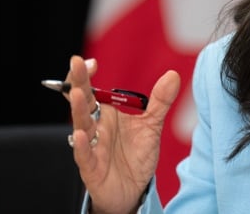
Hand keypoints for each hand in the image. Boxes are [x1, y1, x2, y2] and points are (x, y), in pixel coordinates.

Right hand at [65, 55, 179, 213]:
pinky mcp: (92, 168)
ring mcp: (92, 147)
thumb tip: (173, 75)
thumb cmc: (136, 154)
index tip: (91, 61)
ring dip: (78, 110)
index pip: (91, 91)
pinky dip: (82, 146)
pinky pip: (84, 156)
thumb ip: (160, 101)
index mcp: (105, 114)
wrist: (133, 189)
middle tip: (76, 62)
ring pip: (81, 126)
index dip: (87, 76)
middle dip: (79, 83)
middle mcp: (95, 128)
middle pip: (83, 102)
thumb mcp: (152, 125)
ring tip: (77, 93)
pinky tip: (82, 134)